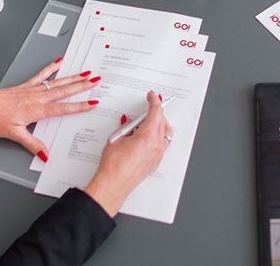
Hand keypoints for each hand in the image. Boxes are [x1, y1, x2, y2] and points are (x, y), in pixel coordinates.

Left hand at [0, 59, 98, 159]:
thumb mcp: (14, 135)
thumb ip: (32, 144)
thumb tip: (45, 154)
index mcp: (36, 110)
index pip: (62, 108)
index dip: (79, 106)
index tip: (92, 103)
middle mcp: (36, 97)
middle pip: (64, 91)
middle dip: (82, 86)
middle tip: (96, 81)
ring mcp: (31, 90)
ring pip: (56, 82)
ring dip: (72, 78)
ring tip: (86, 73)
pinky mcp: (25, 86)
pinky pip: (41, 75)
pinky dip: (51, 68)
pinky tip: (59, 63)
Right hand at [83, 91, 171, 216]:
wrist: (113, 184)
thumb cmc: (113, 165)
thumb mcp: (116, 138)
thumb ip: (126, 127)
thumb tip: (129, 122)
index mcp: (148, 136)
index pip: (156, 112)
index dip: (154, 101)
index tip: (151, 96)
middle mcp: (156, 145)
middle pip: (162, 121)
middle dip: (157, 111)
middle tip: (150, 105)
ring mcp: (158, 155)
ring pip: (166, 133)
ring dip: (159, 123)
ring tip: (147, 121)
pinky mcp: (156, 162)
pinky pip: (163, 144)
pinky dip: (158, 135)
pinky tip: (146, 135)